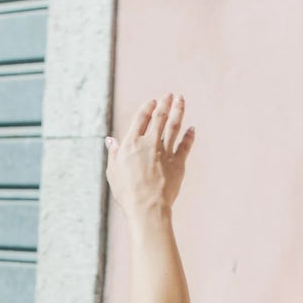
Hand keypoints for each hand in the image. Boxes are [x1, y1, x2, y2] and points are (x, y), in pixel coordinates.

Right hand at [106, 93, 194, 225]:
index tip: (153, 101)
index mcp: (132, 143)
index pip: (142, 118)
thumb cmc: (126, 192)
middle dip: (166, 103)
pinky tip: (192, 128)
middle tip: (170, 95)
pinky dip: (189, 135)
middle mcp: (150, 143)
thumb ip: (114, 153)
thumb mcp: (113, 172)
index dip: (148, 107)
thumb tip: (110, 140)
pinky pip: (185, 145)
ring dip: (178, 111)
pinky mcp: (178, 163)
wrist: (147, 207)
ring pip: (174, 126)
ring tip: (181, 100)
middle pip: (160, 117)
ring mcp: (166, 152)